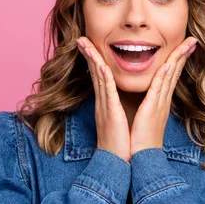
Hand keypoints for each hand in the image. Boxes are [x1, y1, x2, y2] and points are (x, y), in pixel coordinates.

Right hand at [77, 37, 130, 161]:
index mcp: (108, 104)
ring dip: (93, 58)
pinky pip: (107, 91)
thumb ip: (119, 110)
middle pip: (95, 73)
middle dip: (88, 54)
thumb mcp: (120, 123)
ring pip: (99, 77)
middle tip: (81, 38)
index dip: (95, 61)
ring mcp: (105, 107)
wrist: (119, 165)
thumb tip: (123, 103)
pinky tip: (101, 64)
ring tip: (84, 42)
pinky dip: (104, 77)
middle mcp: (104, 103)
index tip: (91, 47)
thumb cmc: (123, 145)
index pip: (101, 77)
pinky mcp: (110, 113)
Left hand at [130, 36, 197, 155]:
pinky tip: (169, 63)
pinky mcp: (152, 110)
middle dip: (183, 54)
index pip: (170, 75)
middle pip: (175, 72)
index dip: (177, 59)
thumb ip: (144, 104)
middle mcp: (162, 100)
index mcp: (159, 101)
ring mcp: (159, 104)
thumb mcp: (142, 117)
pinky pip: (159, 89)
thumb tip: (142, 96)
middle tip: (193, 38)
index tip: (184, 45)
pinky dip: (164, 75)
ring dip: (177, 58)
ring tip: (186, 43)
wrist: (140, 159)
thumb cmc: (138, 140)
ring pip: (170, 76)